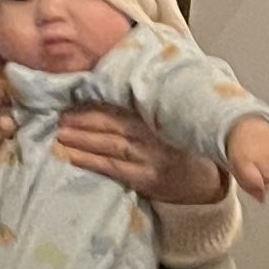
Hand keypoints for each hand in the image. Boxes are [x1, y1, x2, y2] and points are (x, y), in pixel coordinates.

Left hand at [53, 108, 227, 205]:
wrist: (207, 183)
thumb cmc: (186, 148)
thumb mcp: (177, 120)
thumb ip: (153, 105)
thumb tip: (126, 84)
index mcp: (161, 116)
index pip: (125, 105)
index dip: (99, 100)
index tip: (76, 95)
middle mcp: (155, 134)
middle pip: (113, 123)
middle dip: (84, 118)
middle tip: (61, 116)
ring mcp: (150, 158)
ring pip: (110, 144)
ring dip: (82, 138)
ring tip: (61, 134)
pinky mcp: (146, 179)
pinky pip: (113, 168)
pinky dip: (90, 161)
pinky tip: (72, 156)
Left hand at [225, 118, 268, 196]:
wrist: (248, 127)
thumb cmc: (242, 152)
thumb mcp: (237, 169)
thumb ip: (248, 186)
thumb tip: (262, 199)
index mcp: (244, 160)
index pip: (256, 182)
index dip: (259, 188)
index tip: (260, 188)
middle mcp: (261, 154)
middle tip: (265, 178)